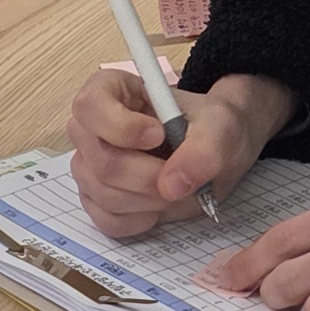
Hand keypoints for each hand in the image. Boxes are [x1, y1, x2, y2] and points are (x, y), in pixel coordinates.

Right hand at [70, 67, 284, 237]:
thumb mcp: (220, 126)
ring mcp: (89, 165)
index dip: (120, 126)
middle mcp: (92, 128)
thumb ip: (202, 149)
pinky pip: (106, 220)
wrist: (217, 151)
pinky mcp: (96, 198)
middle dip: (147, 176)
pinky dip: (139, 220)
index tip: (159, 135)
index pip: (90, 107)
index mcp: (111, 90)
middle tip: (180, 176)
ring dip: (148, 200)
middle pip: (101, 160)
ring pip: (103, 193)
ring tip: (176, 188)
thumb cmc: (210, 126)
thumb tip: (172, 184)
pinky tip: (160, 206)